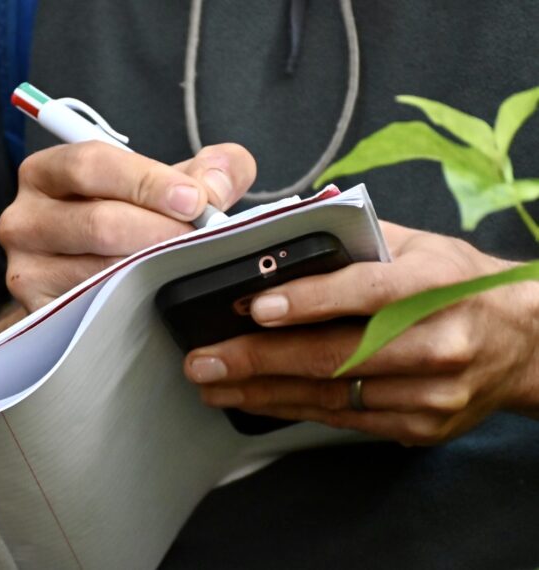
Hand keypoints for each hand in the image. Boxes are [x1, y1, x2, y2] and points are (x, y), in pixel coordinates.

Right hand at [0, 142, 255, 310]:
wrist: (90, 277)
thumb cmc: (128, 221)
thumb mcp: (164, 185)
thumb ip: (208, 170)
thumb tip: (218, 185)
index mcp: (46, 172)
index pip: (91, 165)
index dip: (147, 181)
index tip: (194, 200)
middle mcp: (24, 219)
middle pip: (98, 223)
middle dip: (161, 233)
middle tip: (203, 241)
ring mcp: (26, 269)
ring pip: (99, 271)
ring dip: (153, 271)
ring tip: (188, 267)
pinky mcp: (38, 312)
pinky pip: (92, 309)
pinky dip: (133, 303)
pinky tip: (159, 296)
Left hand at [184, 222, 538, 445]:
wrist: (526, 341)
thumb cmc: (458, 284)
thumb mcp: (418, 245)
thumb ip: (355, 241)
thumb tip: (279, 241)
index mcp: (435, 284)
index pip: (366, 292)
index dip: (308, 301)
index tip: (254, 307)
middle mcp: (438, 342)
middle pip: (337, 356)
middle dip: (259, 360)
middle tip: (205, 360)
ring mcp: (433, 393)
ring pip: (333, 396)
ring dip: (264, 393)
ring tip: (214, 383)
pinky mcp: (423, 425)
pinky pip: (346, 420)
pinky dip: (294, 408)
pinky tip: (256, 401)